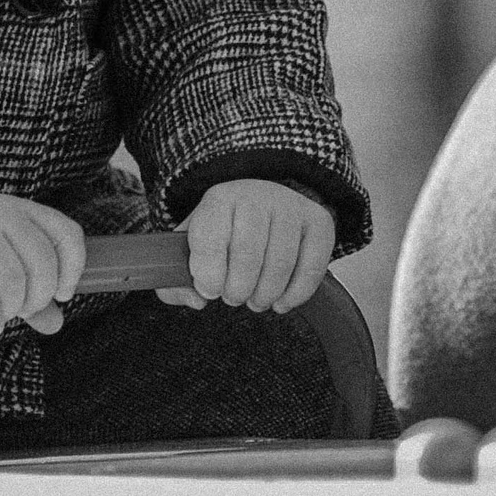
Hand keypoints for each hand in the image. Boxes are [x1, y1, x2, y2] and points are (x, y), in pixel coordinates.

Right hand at [0, 190, 85, 335]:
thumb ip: (27, 287)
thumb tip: (56, 324)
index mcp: (19, 208)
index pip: (67, 234)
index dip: (72, 269)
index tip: (61, 294)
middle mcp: (0, 212)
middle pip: (42, 263)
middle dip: (37, 298)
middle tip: (21, 310)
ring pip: (13, 279)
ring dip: (11, 309)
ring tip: (0, 317)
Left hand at [157, 179, 333, 313]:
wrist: (264, 204)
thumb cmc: (225, 233)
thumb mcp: (192, 248)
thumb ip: (176, 282)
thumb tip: (196, 299)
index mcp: (219, 199)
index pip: (209, 238)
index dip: (207, 274)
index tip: (209, 289)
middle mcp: (256, 195)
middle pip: (248, 254)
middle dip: (237, 289)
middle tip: (234, 297)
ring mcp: (291, 206)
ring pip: (280, 264)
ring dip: (265, 295)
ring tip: (256, 299)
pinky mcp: (319, 222)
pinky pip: (312, 268)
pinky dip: (295, 294)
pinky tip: (281, 301)